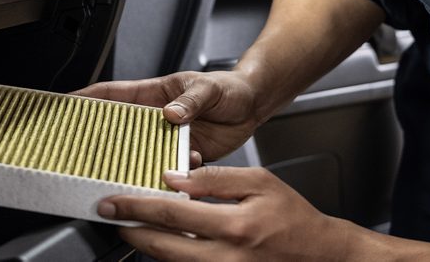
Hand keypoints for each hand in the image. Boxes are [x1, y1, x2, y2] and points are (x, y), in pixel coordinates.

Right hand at [72, 71, 259, 164]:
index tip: (63, 108)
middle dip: (100, 142)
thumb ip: (190, 100)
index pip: (111, 95)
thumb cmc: (229, 88)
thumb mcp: (209, 87)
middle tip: (85, 154)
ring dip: (137, 166)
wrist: (253, 105)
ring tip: (131, 175)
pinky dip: (169, 177)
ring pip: (141, 155)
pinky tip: (175, 178)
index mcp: (153, 94)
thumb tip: (172, 113)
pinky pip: (168, 170)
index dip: (85, 101)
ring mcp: (167, 139)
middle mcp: (155, 118)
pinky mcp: (183, 156)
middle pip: (118, 131)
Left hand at [99, 166, 355, 261]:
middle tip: (111, 216)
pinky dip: (168, 257)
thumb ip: (216, 179)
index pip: (172, 213)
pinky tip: (162, 243)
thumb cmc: (292, 218)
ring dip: (146, 245)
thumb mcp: (260, 183)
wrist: (317, 255)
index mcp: (235, 225)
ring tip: (133, 227)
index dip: (137, 206)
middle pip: (161, 247)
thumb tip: (176, 177)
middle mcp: (226, 256)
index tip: (115, 201)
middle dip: (130, 230)